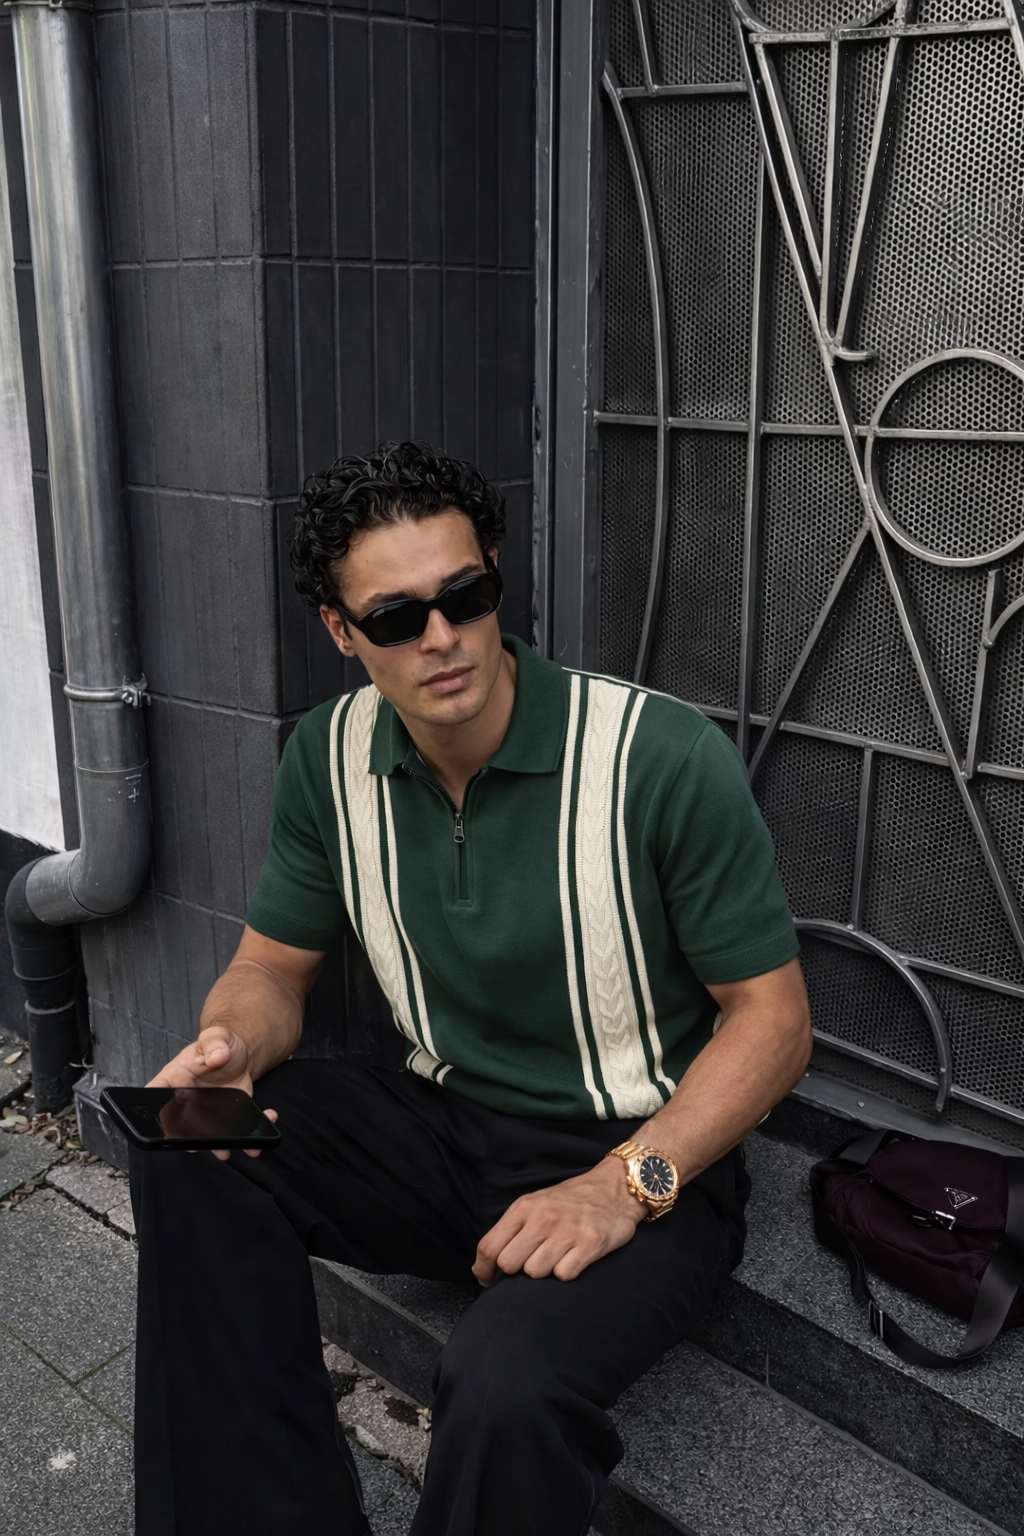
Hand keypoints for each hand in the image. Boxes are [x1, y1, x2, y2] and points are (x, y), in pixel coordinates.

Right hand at [146, 1026, 276, 1160]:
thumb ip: (214, 1044)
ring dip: (220, 1144)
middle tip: (206, 1143)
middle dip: (191, 1138)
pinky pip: (235, 1128)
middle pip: (180, 1123)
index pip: (155, 1094)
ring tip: (234, 1147)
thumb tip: (217, 1057)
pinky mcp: (227, 1115)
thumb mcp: (216, 1037)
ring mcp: (206, 1111)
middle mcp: (186, 1100)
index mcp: (174, 1078)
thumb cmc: (220, 1044)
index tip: (166, 1124)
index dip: (155, 1111)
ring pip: (207, 1133)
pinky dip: (252, 1130)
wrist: (239, 1052)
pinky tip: (266, 1120)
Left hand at [472, 1157, 645, 1285]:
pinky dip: (566, 1273)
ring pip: (535, 1272)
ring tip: (555, 1257)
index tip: (488, 1279)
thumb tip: (483, 1266)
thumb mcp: (535, 1204)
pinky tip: (573, 1259)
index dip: (483, 1269)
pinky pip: (564, 1275)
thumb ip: (510, 1230)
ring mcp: (567, 1230)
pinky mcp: (591, 1243)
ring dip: (543, 1272)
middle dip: (516, 1270)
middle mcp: (543, 1217)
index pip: (490, 1246)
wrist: (614, 1188)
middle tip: (530, 1262)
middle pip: (509, 1263)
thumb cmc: (570, 1201)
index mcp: (524, 1207)